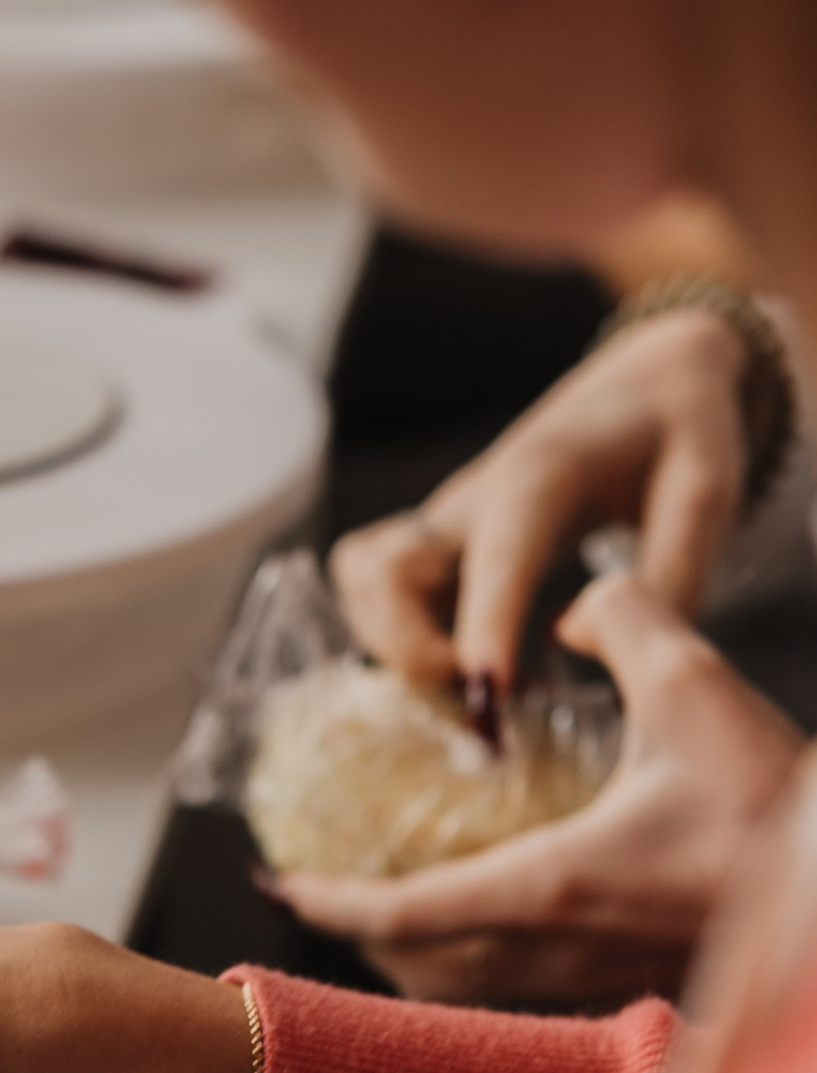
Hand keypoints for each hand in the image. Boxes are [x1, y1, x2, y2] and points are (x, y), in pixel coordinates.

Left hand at [276, 574, 804, 1005]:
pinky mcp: (627, 982)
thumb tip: (575, 605)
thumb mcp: (696, 685)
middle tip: (318, 890)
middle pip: (419, 965)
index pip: (407, 911)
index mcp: (551, 885)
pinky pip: (519, 986)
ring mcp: (592, 978)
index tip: (279, 881)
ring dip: (415, 953)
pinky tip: (485, 916)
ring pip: (467, 986)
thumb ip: (624, 621)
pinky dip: (474, 959)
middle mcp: (557, 949)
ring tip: (385, 906)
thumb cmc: (774, 805)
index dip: (331, 901)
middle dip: (360, 934)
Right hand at [331, 308, 756, 705]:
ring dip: (394, 646)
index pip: (496, 553)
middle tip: (486, 691)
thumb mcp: (708, 484)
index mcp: (540, 477)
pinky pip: (377, 595)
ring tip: (473, 680)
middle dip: (411, 649)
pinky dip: (397, 640)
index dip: (484, 626)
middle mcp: (473, 502)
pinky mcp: (441, 548)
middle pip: (380, 573)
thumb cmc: (681, 426)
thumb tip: (585, 640)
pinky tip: (469, 665)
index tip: (489, 693)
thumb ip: (672, 567)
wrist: (648, 379)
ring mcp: (448, 525)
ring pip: (363, 584)